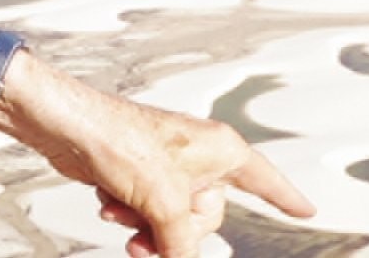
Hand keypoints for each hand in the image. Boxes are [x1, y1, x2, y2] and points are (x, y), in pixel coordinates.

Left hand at [17, 72, 315, 256]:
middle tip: (149, 228)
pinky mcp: (137, 173)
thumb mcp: (162, 203)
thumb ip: (182, 242)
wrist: (61, 126)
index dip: (286, 197)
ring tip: (120, 215)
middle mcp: (196, 155)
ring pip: (173, 218)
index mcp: (219, 149)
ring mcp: (165, 165)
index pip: (265, 179)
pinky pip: (146, 211)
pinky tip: (108, 201)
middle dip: (175, 230)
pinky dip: (127, 213)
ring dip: (146, 226)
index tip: (306, 209)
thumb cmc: (115, 139)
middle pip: (208, 216)